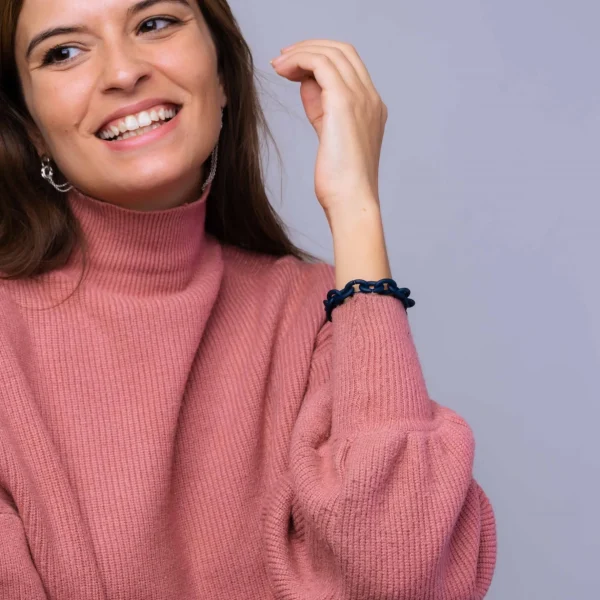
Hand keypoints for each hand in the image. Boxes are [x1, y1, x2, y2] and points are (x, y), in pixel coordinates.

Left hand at [270, 39, 387, 220]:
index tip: (293, 66)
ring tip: (278, 65)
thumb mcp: (329, 136)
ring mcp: (361, 98)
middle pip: (342, 51)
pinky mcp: (345, 102)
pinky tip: (282, 70)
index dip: (319, 58)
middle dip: (309, 48)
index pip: (348, 65)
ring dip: (300, 53)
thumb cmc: (339, 182)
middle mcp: (370, 98)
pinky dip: (299, 60)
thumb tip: (306, 83)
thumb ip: (321, 108)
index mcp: (371, 107)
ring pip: (331, 52)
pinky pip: (320, 63)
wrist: (351, 200)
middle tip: (282, 59)